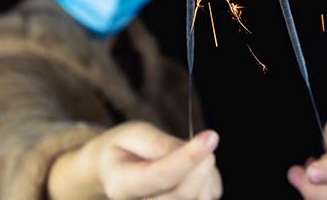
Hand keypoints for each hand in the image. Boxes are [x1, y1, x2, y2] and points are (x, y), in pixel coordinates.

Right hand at [48, 121, 221, 199]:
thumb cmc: (124, 149)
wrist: (115, 171)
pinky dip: (210, 179)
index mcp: (122, 184)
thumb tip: (191, 150)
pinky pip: (210, 196)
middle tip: (207, 137)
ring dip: (207, 170)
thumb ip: (159, 142)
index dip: (188, 158)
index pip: (159, 177)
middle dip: (202, 161)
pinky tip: (194, 169)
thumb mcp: (133, 134)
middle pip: (184, 192)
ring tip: (190, 155)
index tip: (211, 136)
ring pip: (201, 196)